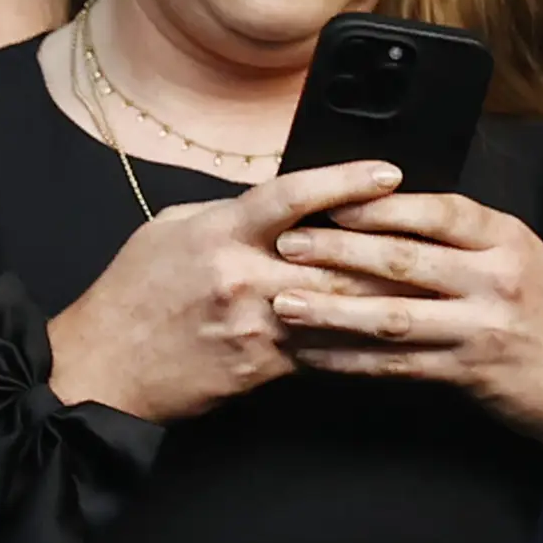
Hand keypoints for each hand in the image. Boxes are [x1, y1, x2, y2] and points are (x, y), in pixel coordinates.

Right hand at [45, 161, 406, 421]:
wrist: (102, 371)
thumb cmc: (135, 293)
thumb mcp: (171, 231)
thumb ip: (230, 212)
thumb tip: (284, 201)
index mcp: (220, 234)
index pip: (291, 196)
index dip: (344, 182)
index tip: (389, 172)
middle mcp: (244, 277)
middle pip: (336, 258)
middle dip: (391, 248)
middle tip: (441, 234)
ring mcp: (258, 325)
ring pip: (342, 307)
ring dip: (391, 296)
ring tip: (439, 281)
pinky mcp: (266, 366)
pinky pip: (328, 349)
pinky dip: (364, 338)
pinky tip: (400, 329)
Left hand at [268, 193, 542, 441]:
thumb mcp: (525, 261)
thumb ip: (470, 243)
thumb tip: (391, 218)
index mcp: (511, 241)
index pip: (441, 211)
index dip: (383, 207)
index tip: (332, 202)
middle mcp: (497, 280)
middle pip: (406, 259)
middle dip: (340, 251)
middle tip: (288, 244)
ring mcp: (481, 328)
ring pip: (393, 315)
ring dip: (333, 309)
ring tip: (285, 303)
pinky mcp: (466, 373)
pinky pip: (395, 365)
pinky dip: (350, 361)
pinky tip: (314, 356)